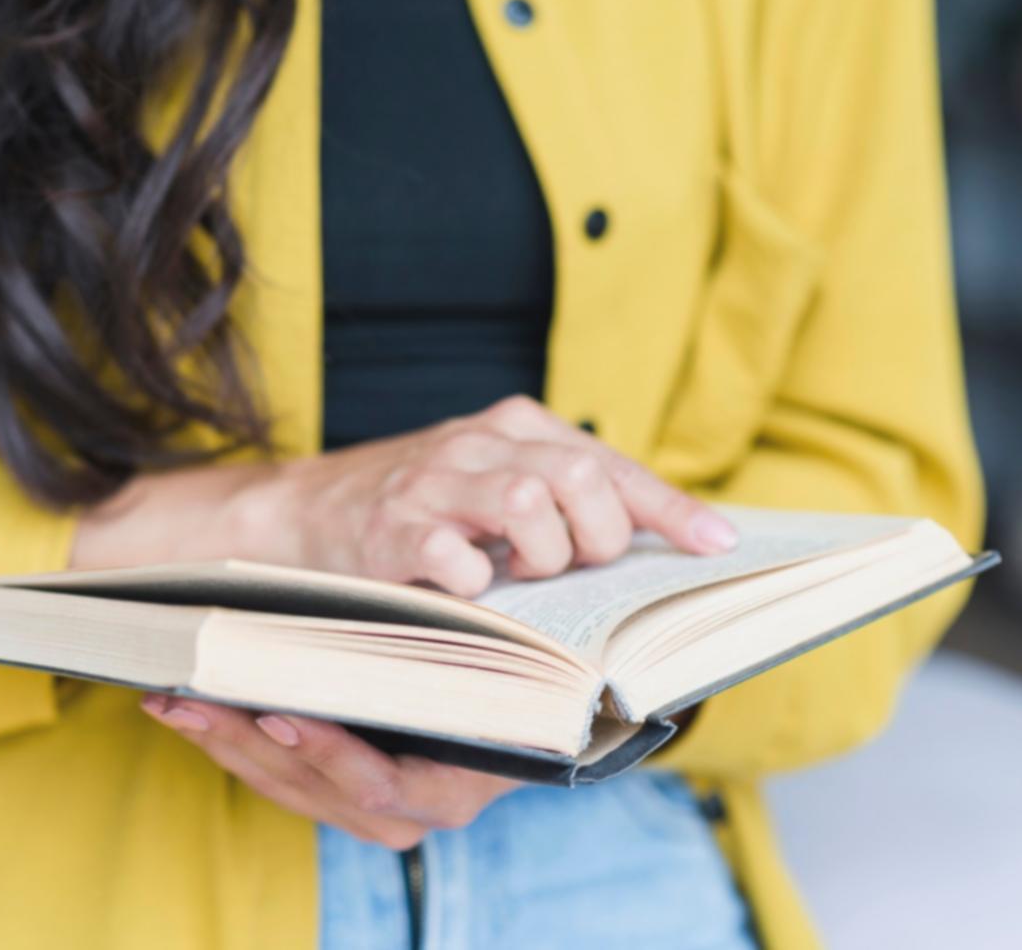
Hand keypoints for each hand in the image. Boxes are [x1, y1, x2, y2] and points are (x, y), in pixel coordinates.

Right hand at [73, 395, 737, 596]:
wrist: (305, 512)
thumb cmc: (424, 510)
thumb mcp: (499, 487)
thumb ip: (567, 501)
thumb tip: (659, 543)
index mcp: (517, 429)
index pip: (610, 464)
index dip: (668, 508)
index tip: (716, 545)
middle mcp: (479, 444)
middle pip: (579, 475)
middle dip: (599, 535)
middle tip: (579, 570)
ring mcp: (432, 483)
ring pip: (527, 500)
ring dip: (545, 555)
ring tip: (526, 577)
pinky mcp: (390, 530)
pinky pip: (450, 552)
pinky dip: (476, 579)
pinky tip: (475, 591)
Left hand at [141, 695, 518, 849]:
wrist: (517, 713)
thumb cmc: (502, 676)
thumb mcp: (486, 664)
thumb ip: (444, 659)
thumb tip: (380, 612)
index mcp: (453, 790)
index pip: (378, 783)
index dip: (325, 751)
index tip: (276, 710)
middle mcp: (407, 815)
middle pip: (311, 786)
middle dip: (242, 739)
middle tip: (188, 694)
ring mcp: (368, 814)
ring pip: (281, 784)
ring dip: (220, 739)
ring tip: (169, 694)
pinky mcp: (335, 799)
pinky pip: (275, 777)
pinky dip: (230, 741)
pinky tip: (190, 706)